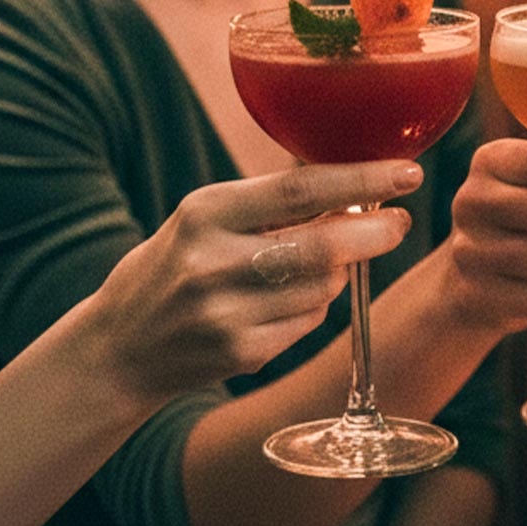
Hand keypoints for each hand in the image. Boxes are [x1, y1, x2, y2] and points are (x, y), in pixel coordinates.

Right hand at [82, 160, 422, 405]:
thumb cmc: (174, 269)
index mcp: (205, 212)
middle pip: (324, 245)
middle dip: (375, 232)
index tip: (407, 172)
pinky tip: (280, 306)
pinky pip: (308, 322)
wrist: (118, 348)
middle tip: (399, 221)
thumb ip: (269, 203)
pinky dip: (311, 310)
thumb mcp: (204, 219)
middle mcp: (213, 261)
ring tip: (309, 268)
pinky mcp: (241, 353)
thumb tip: (354, 181)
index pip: (299, 189)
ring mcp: (227, 312)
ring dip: (334, 273)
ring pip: (323, 287)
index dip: (363, 180)